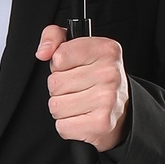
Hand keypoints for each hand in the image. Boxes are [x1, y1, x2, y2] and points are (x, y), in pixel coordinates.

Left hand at [36, 25, 129, 147]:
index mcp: (105, 50)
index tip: (72, 68)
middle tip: (78, 88)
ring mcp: (107, 99)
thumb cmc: (95, 78)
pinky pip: (62, 126)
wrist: (121, 111)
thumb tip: (43, 52)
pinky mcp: (101, 123)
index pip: (59, 57)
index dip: (59, 65)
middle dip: (59, 88)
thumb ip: (54, 37)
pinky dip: (67, 125)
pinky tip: (82, 118)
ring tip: (80, 103)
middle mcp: (110, 73)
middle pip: (54, 83)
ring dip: (62, 107)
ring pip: (56, 105)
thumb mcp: (77, 47)